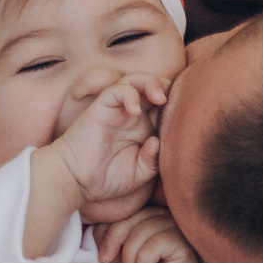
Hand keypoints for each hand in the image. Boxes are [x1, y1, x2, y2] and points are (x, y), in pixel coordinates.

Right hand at [44, 73, 167, 217]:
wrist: (75, 182)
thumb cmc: (105, 179)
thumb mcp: (139, 175)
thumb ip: (153, 160)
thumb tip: (157, 142)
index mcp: (144, 128)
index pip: (165, 106)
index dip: (177, 105)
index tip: (187, 117)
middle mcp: (131, 115)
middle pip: (153, 87)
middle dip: (168, 88)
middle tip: (174, 102)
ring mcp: (116, 110)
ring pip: (136, 80)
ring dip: (151, 82)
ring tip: (159, 98)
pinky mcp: (101, 107)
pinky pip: (117, 90)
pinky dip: (129, 94)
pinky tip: (134, 111)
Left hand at [95, 205, 210, 262]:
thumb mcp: (126, 259)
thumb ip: (113, 246)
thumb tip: (95, 236)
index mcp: (147, 214)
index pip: (119, 215)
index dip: (106, 235)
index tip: (104, 257)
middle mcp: (160, 214)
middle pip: (127, 221)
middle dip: (113, 244)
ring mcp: (172, 225)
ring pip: (138, 235)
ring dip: (129, 260)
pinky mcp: (179, 240)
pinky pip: (151, 247)